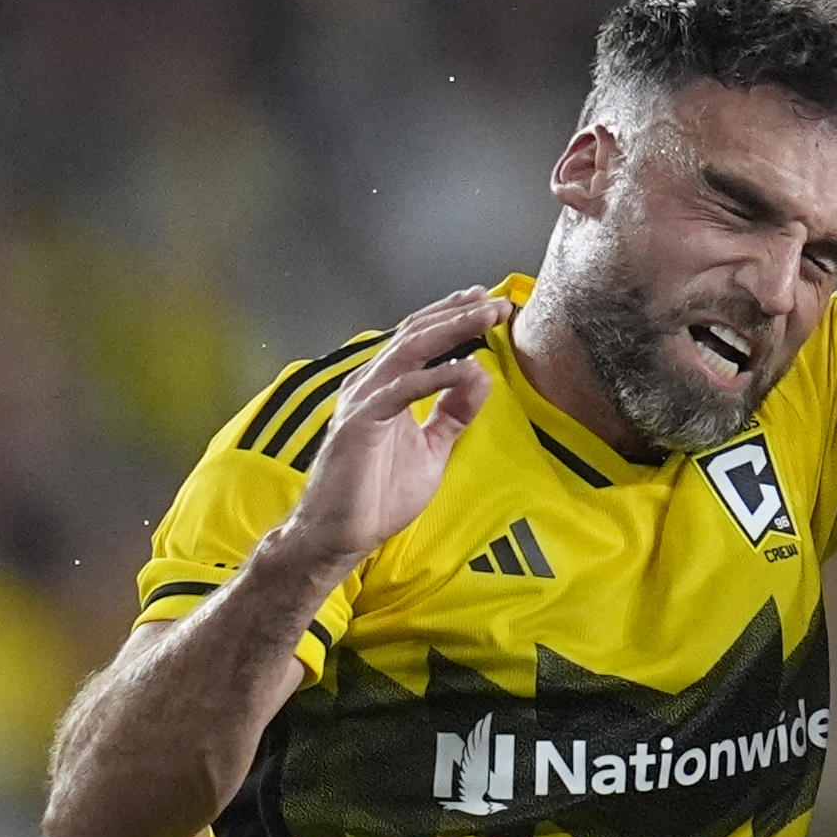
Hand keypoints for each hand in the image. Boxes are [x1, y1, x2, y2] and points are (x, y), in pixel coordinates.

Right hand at [275, 287, 510, 565]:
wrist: (340, 535)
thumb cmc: (376, 493)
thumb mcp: (431, 448)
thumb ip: (453, 413)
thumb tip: (480, 376)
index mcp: (386, 387)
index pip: (420, 341)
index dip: (452, 318)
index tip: (487, 303)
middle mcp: (371, 385)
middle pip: (417, 335)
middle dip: (458, 314)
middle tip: (495, 301)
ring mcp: (363, 401)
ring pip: (410, 351)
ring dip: (451, 330)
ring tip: (484, 316)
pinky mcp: (360, 422)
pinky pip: (402, 390)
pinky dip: (435, 376)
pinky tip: (464, 367)